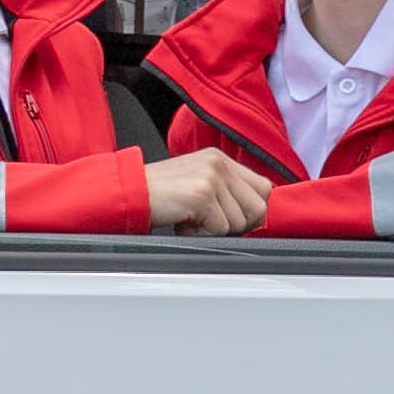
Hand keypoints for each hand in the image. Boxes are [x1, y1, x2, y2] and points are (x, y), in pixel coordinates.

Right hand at [146, 150, 268, 234]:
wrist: (129, 194)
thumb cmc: (160, 195)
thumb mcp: (197, 182)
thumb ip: (226, 190)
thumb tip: (254, 216)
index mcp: (221, 159)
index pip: (264, 187)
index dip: (252, 211)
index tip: (230, 219)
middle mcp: (219, 163)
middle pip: (259, 207)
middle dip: (239, 225)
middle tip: (211, 223)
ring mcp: (212, 177)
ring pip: (239, 222)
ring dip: (215, 231)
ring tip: (191, 219)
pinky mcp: (202, 194)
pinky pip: (221, 229)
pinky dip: (201, 234)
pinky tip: (183, 223)